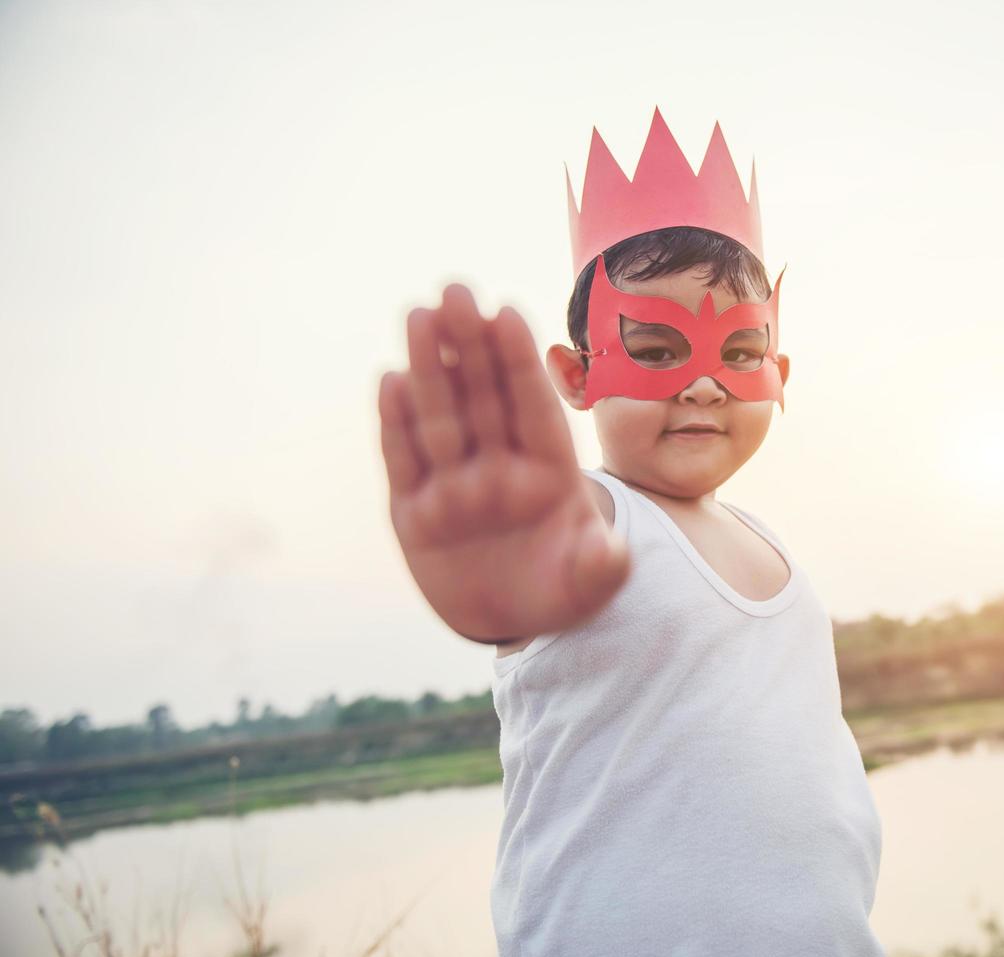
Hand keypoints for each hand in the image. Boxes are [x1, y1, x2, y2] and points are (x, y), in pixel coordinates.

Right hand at [378, 283, 629, 642]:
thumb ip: (601, 566)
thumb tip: (612, 556)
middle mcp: (499, 469)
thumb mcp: (590, 583)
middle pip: (483, 397)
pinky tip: (390, 379)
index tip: (507, 312)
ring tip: (420, 314)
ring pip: (440, 417)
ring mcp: (455, 487)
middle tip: (457, 288)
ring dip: (430, 368)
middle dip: (470, 344)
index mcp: (549, 472)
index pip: (532, 407)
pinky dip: (396, 424)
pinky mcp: (415, 514)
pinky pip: (405, 461)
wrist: (512, 620)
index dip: (519, 362)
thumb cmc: (563, 589)